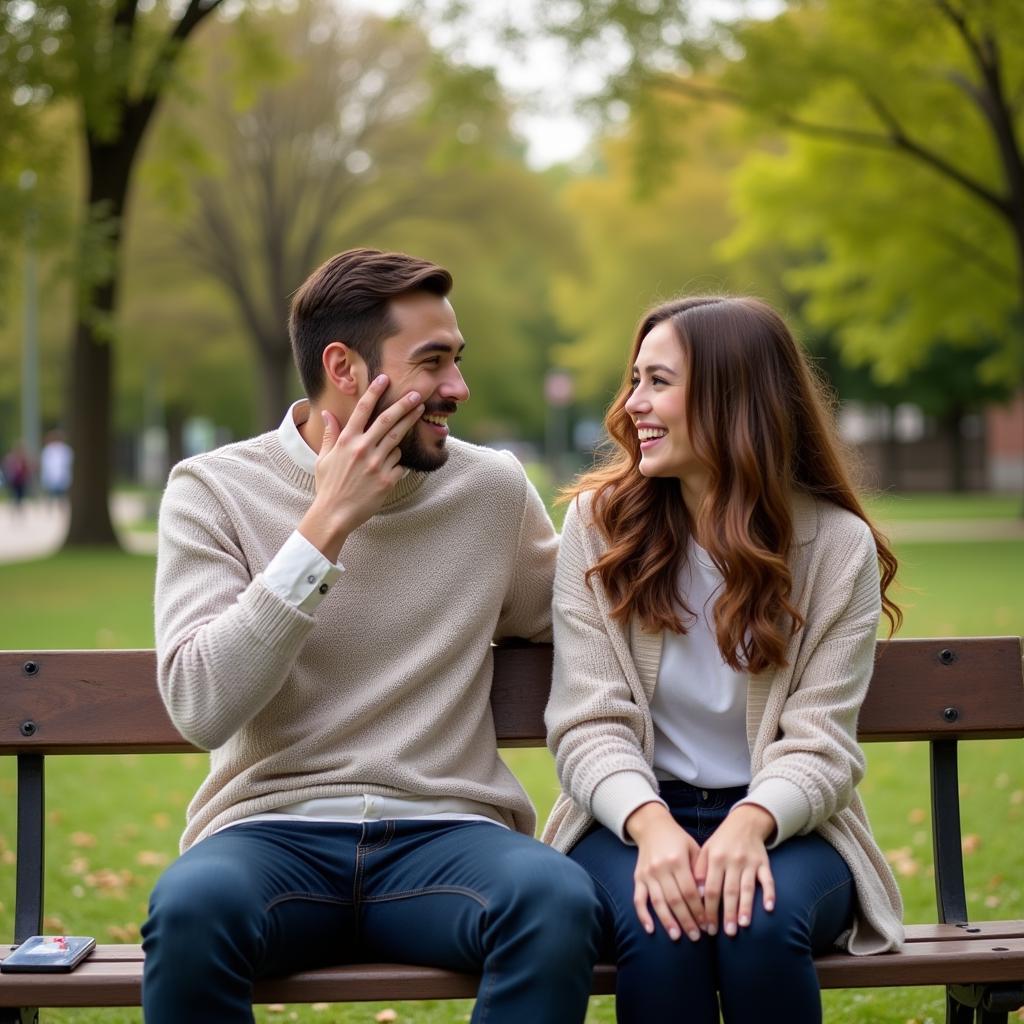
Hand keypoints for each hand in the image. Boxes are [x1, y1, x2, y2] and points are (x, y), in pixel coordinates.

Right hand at [299, 375, 424, 559]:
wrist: (334, 515)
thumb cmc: (328, 486)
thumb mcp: (323, 458)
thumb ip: (330, 435)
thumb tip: (327, 413)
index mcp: (346, 441)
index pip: (362, 410)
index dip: (374, 392)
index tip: (385, 379)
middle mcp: (362, 449)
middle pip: (387, 420)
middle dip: (404, 405)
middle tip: (418, 394)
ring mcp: (376, 464)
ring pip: (397, 441)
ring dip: (406, 428)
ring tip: (417, 415)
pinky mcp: (387, 480)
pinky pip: (399, 464)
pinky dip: (398, 462)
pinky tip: (392, 466)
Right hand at [626, 802, 705, 941]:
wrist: (652, 826)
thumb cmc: (678, 839)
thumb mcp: (693, 849)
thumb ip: (699, 871)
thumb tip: (705, 896)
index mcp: (677, 860)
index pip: (689, 891)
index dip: (698, 910)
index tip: (706, 924)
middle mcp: (661, 868)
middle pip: (674, 900)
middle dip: (686, 920)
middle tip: (696, 937)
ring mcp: (648, 874)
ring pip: (658, 902)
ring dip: (668, 922)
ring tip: (678, 937)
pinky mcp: (638, 877)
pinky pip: (638, 899)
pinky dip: (643, 915)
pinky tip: (650, 929)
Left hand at [694, 804, 775, 937]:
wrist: (745, 823)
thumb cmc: (721, 841)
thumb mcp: (706, 850)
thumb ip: (699, 870)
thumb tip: (695, 895)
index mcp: (715, 858)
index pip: (710, 888)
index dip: (708, 909)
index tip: (707, 927)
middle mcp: (732, 861)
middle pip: (729, 891)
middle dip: (727, 913)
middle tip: (727, 933)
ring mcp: (750, 862)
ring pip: (747, 888)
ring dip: (746, 907)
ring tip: (743, 925)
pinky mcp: (764, 863)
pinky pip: (768, 880)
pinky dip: (769, 893)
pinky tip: (768, 908)